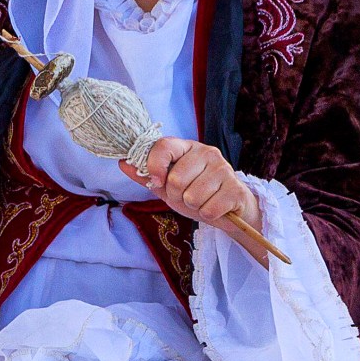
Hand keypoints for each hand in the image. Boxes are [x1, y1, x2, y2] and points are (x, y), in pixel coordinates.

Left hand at [122, 137, 260, 245]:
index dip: (154, 167)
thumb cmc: (194, 193)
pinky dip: (207, 214)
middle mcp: (207, 152)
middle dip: (176, 195)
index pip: (163, 146)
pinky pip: (209, 209)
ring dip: (193, 206)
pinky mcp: (236, 189)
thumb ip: (145, 175)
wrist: (228, 208)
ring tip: (201, 201)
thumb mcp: (166, 185)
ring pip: (192, 196)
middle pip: (176, 179)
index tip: (157, 182)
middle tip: (186, 196)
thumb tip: (122, 162)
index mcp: (187, 147)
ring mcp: (224, 169)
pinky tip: (215, 208)